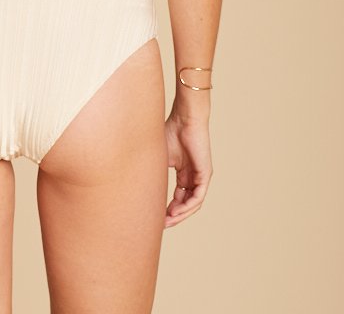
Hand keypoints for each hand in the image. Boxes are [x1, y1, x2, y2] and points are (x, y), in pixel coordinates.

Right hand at [164, 108, 212, 227]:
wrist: (184, 118)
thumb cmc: (171, 131)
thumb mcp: (160, 157)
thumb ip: (154, 172)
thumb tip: (138, 186)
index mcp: (184, 173)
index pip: (178, 197)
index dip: (168, 208)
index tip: (156, 216)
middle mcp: (193, 177)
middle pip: (185, 204)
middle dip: (173, 216)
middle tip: (161, 225)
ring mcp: (200, 177)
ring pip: (192, 204)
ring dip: (180, 214)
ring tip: (167, 221)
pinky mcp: (205, 175)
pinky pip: (197, 197)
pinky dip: (187, 206)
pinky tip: (175, 211)